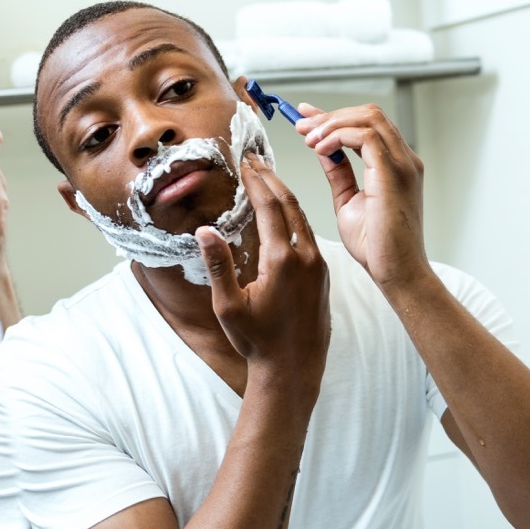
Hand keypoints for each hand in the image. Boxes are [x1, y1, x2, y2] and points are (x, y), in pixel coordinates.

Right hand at [197, 154, 329, 385]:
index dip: (256, 180)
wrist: (294, 369)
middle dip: (271, 179)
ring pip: (303, 219)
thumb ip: (218, 266)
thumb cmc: (258, 343)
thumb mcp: (229, 307)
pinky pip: (310, 236)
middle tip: (255, 159)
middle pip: (290, 204)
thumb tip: (204, 231)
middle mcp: (307, 258)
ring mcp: (320, 266)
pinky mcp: (324, 276)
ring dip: (285, 196)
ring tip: (268, 179)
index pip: (269, 206)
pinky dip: (295, 217)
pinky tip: (284, 215)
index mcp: (282, 260)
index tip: (245, 161)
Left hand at [294, 103, 428, 289]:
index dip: (334, 117)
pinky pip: (365, 136)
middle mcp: (404, 159)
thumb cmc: (378, 248)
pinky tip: (321, 148)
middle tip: (301, 125)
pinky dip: (338, 136)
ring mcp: (403, 164)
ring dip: (332, 123)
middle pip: (368, 114)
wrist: (396, 272)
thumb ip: (339, 173)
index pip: (367, 126)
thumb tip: (324, 150)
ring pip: (368, 117)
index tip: (305, 117)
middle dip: (330, 115)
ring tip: (308, 139)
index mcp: (396, 166)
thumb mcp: (349, 201)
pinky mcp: (394, 172)